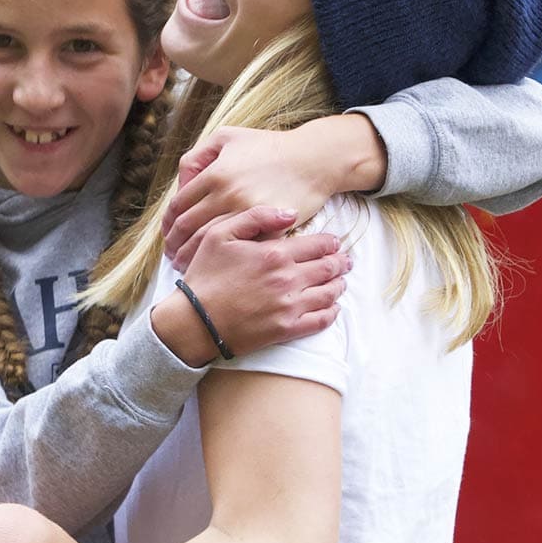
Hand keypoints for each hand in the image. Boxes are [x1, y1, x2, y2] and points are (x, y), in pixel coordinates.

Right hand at [155, 205, 348, 364]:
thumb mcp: (220, 234)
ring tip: (341, 281)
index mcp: (275, 254)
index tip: (335, 243)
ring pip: (329, 293)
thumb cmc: (205, 275)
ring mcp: (290, 306)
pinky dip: (332, 312)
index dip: (331, 243)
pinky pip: (320, 321)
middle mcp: (288, 279)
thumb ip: (256, 217)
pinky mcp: (287, 329)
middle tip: (346, 261)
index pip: (318, 245)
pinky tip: (333, 307)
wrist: (195, 321)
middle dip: (340, 263)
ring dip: (339, 285)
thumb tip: (290, 213)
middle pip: (328, 268)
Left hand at [162, 117, 384, 266]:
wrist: (313, 159)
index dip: (168, 225)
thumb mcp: (228, 137)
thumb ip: (198, 156)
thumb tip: (182, 184)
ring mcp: (249, 213)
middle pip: (188, 228)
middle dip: (175, 245)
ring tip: (186, 265)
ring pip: (209, 242)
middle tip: (171, 256)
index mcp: (215, 173)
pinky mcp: (269, 228)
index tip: (168, 235)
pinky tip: (218, 266)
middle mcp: (228, 194)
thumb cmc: (270, 147)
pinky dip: (224, 260)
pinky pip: (240, 249)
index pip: (178, 206)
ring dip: (192, 257)